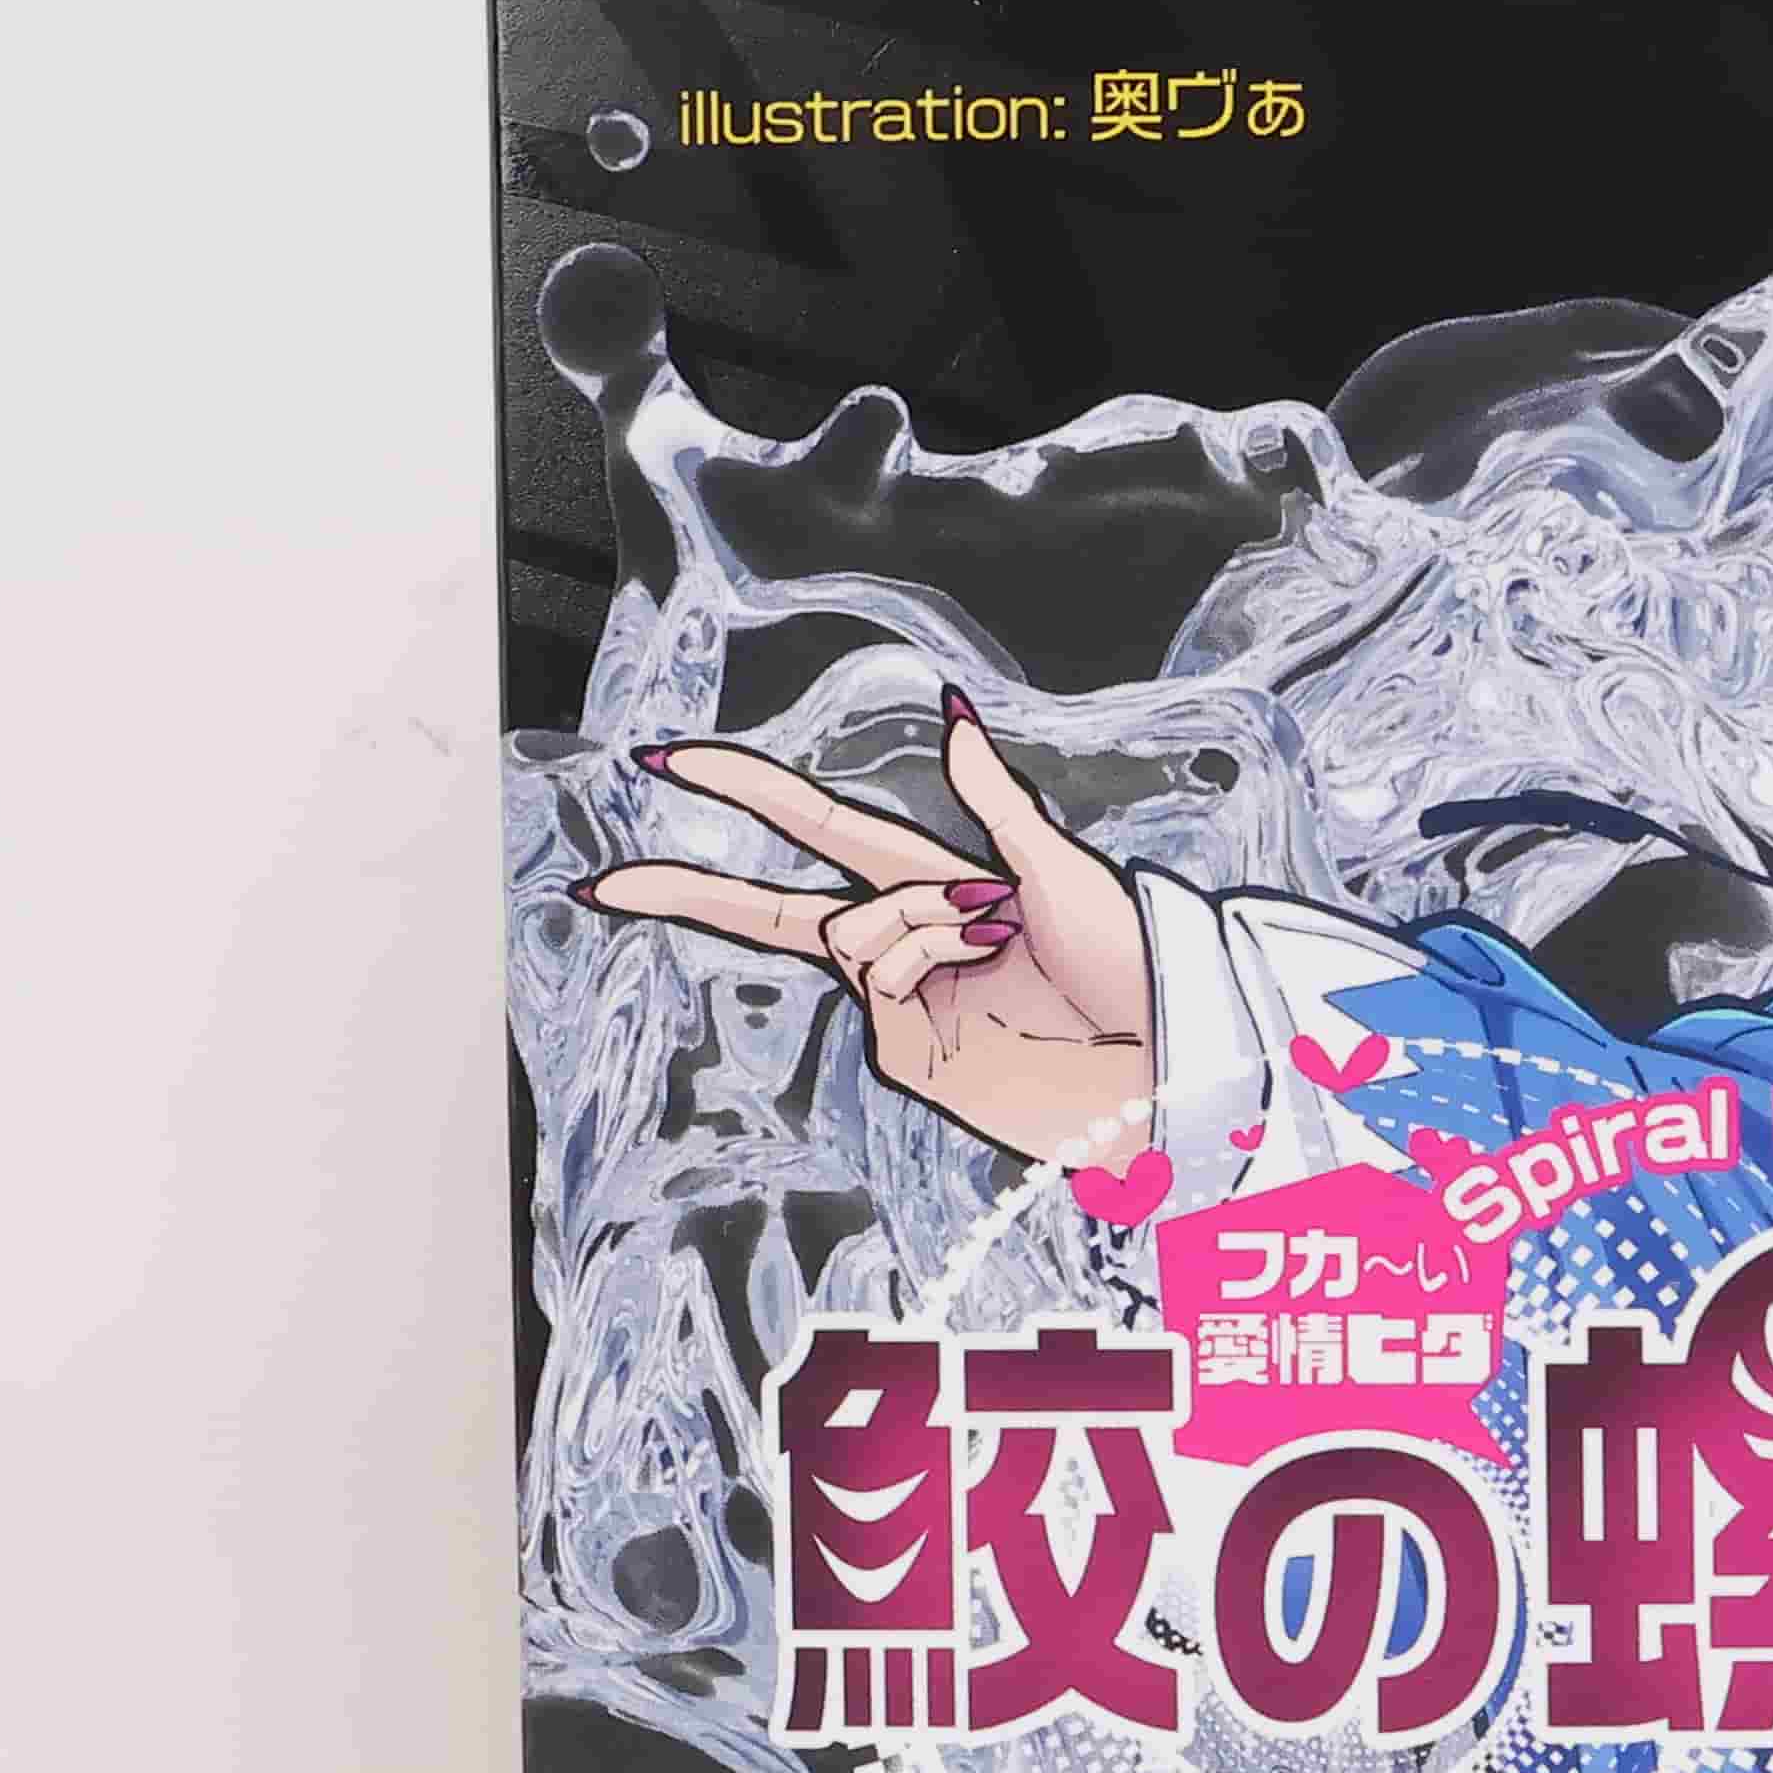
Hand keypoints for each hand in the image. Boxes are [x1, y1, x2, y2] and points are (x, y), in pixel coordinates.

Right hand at [578, 695, 1162, 1168]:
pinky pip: (873, 980)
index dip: (749, 792)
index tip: (674, 764)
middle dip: (693, 892)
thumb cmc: (1129, 961)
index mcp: (935, 881)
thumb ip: (993, 799)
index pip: (818, 828)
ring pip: (844, 932)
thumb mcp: (1063, 867)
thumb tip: (951, 713)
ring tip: (990, 936)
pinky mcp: (908, 1057)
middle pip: (774, 912)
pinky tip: (970, 973)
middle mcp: (906, 942)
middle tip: (611, 883)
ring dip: (911, 914)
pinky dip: (915, 957)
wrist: (1162, 1059)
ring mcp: (901, 1006)